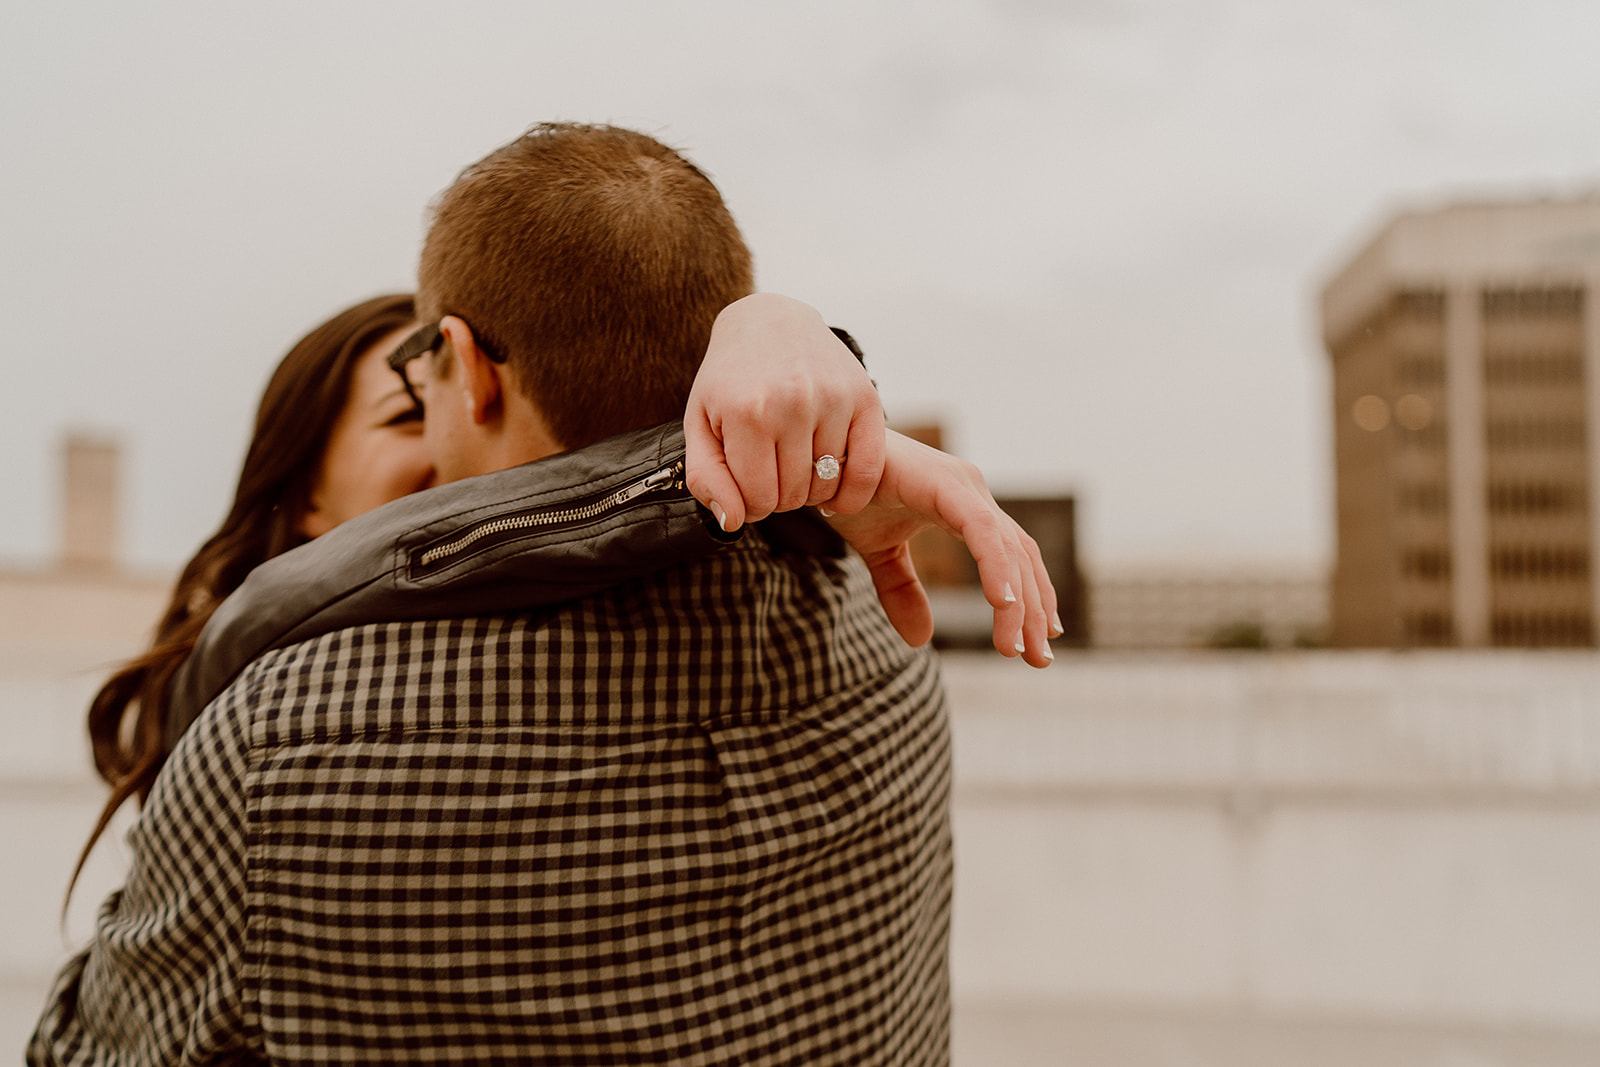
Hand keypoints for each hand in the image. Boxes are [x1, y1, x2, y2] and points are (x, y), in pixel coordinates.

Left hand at [685, 294, 885, 531]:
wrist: (770, 322)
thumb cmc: (730, 381)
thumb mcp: (700, 424)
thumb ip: (706, 478)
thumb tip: (733, 522)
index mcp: (747, 412)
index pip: (757, 499)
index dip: (751, 505)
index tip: (749, 486)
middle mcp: (793, 403)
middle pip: (793, 496)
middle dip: (779, 495)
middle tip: (773, 472)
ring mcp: (833, 398)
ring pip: (827, 486)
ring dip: (811, 488)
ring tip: (796, 465)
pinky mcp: (865, 397)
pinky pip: (869, 470)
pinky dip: (853, 492)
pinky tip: (835, 491)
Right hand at [825, 431, 1061, 667]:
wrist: (814, 458)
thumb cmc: (848, 493)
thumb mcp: (880, 555)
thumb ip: (902, 591)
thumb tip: (922, 640)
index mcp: (965, 506)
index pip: (1014, 556)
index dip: (1032, 599)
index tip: (1039, 642)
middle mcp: (972, 493)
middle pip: (1021, 557)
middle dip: (1033, 611)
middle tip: (1039, 660)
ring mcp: (961, 485)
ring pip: (1008, 548)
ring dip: (1018, 601)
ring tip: (1015, 647)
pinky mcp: (944, 483)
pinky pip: (982, 530)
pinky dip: (996, 566)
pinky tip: (1001, 603)